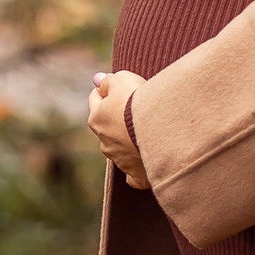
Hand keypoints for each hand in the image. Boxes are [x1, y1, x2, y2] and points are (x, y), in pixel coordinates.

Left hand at [87, 70, 149, 188]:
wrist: (159, 129)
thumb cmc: (139, 102)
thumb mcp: (122, 80)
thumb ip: (108, 81)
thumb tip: (96, 79)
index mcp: (97, 118)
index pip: (96, 99)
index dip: (107, 89)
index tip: (120, 85)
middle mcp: (104, 142)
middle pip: (107, 126)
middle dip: (117, 118)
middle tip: (138, 108)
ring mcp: (119, 160)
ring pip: (119, 149)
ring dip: (129, 141)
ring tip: (148, 132)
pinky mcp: (136, 175)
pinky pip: (133, 175)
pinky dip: (138, 169)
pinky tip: (145, 164)